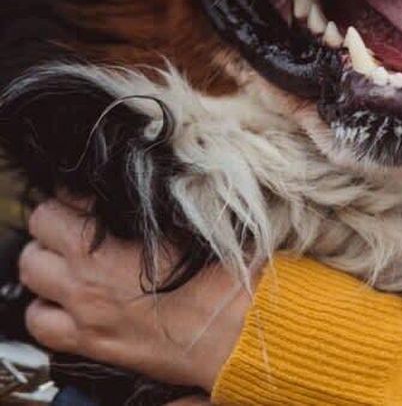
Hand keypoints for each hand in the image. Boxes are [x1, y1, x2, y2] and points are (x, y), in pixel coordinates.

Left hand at [17, 198, 252, 390]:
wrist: (241, 330)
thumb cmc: (228, 274)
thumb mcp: (199, 220)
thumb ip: (157, 204)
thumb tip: (141, 187)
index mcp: (107, 242)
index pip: (63, 200)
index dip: (81, 193)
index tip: (97, 197)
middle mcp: (86, 275)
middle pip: (40, 230)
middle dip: (58, 222)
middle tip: (82, 222)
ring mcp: (85, 311)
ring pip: (32, 274)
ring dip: (48, 261)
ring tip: (73, 260)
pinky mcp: (92, 342)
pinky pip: (40, 324)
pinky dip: (47, 308)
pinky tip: (70, 301)